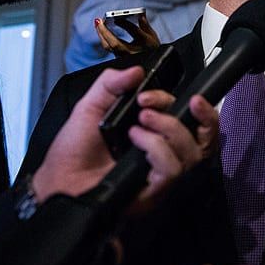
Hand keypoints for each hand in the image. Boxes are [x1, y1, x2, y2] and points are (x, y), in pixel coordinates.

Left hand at [32, 66, 216, 214]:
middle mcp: (166, 154)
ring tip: (139, 123)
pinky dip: (157, 149)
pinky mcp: (154, 193)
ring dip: (169, 130)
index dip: (183, 101)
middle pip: (206, 138)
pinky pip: (172, 170)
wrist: (58, 179)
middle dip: (200, 116)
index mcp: (157, 133)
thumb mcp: (91, 106)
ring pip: (191, 153)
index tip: (148, 96)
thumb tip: (136, 71)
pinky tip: (135, 140)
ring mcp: (162, 175)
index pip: (191, 118)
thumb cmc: (74, 149)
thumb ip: (111, 84)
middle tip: (157, 106)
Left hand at [96, 12, 161, 57]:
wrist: (151, 64)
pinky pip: (109, 48)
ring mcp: (125, 58)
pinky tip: (102, 31)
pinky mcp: (119, 59)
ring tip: (98, 23)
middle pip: (115, 43)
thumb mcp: (152, 36)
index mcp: (146, 44)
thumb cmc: (153, 49)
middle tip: (98, 20)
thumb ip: (145, 25)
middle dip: (105, 31)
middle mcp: (134, 53)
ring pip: (109, 47)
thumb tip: (139, 15)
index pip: (133, 31)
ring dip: (102, 34)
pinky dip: (104, 38)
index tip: (116, 16)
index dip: (123, 22)